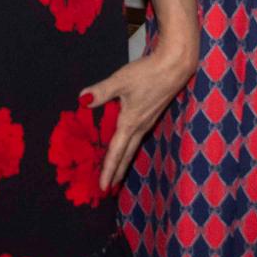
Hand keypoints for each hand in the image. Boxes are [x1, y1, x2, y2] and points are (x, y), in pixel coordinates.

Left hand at [80, 35, 198, 192]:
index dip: (108, 170)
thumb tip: (81, 100)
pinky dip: (130, 149)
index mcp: (130, 123)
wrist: (175, 66)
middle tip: (108, 190)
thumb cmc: (148, 73)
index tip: (103, 188)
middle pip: (126, 155)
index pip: (116, 153)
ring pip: (133, 148)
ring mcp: (148, 122)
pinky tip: (129, 145)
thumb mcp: (121, 80)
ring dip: (124, 162)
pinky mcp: (153, 114)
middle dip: (117, 173)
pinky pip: (138, 139)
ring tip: (117, 174)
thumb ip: (101, 91)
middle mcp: (140, 127)